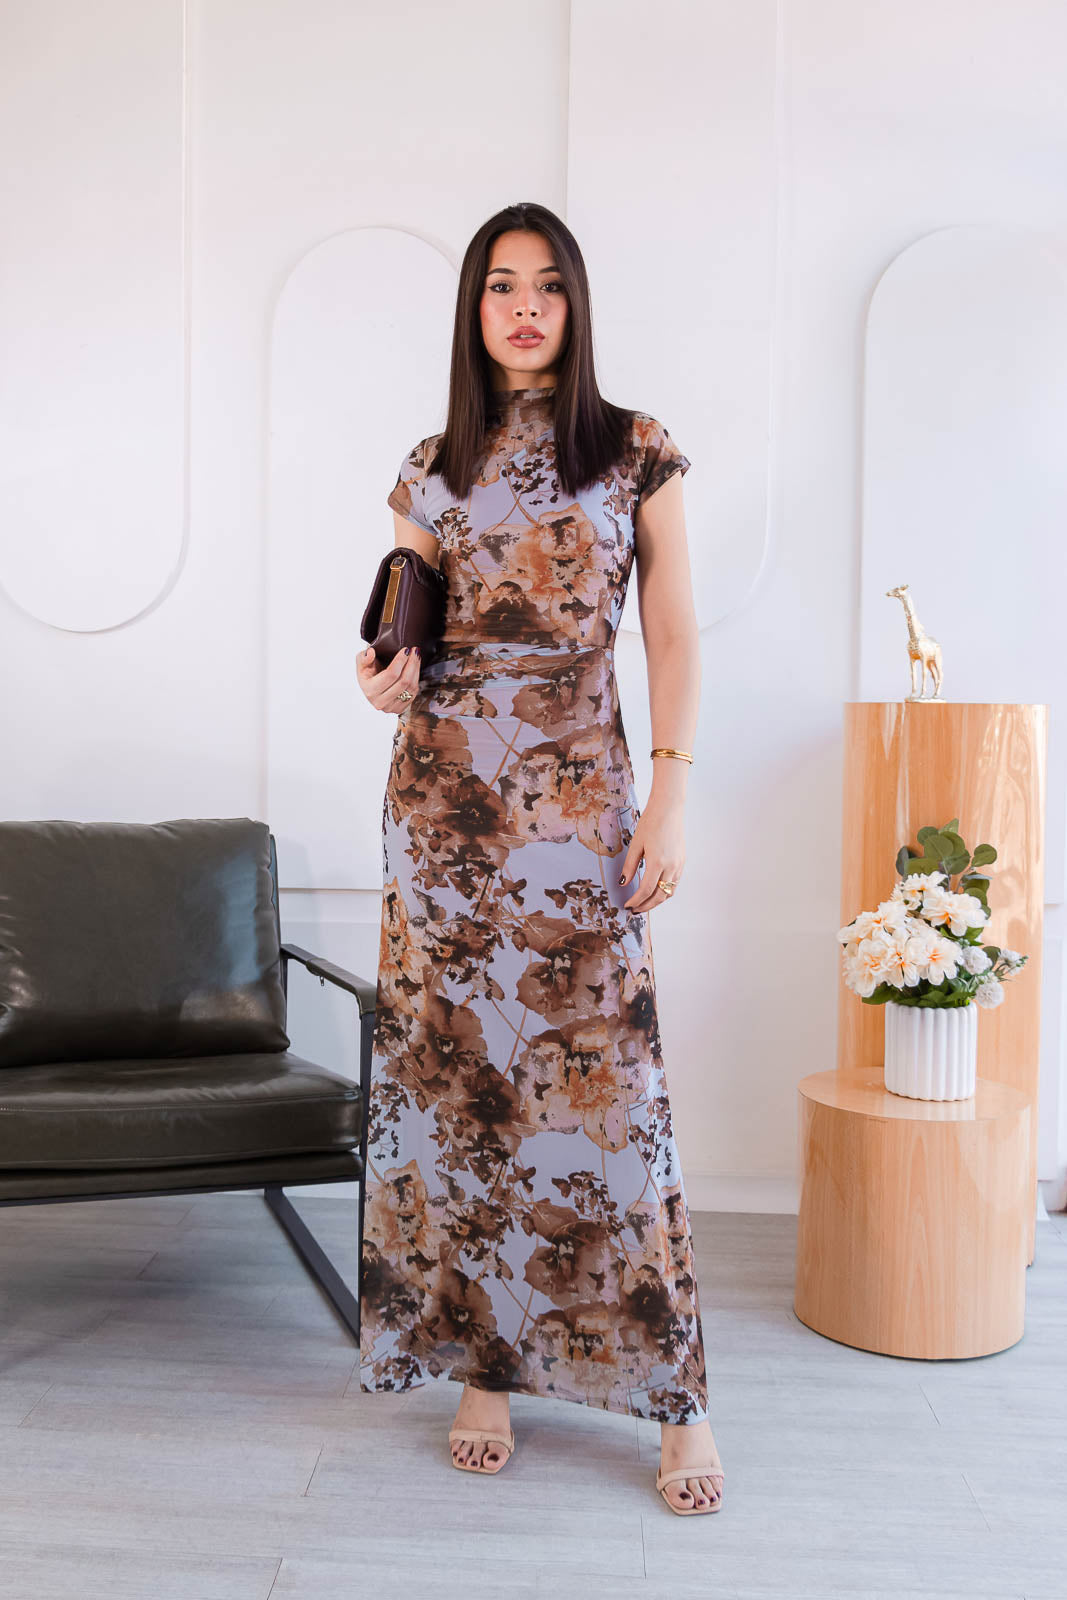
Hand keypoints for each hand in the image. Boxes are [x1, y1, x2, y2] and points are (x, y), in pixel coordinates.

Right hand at [357, 644, 421, 713]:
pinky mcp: (400, 709)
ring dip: (416, 669)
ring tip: (416, 656)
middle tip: (415, 651)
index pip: (391, 675)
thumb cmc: (368, 674)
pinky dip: (416, 678)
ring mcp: (391, 707)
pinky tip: (415, 668)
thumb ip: (364, 658)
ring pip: (411, 687)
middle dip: (412, 663)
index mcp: (370, 690)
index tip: (406, 650)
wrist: (373, 687)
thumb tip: (371, 652)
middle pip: (403, 681)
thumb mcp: (361, 663)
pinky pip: (414, 693)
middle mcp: (380, 702)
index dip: (400, 661)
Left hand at [618, 796, 685, 912]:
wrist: (669, 809)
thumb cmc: (651, 823)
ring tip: (644, 903)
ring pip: (669, 892)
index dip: (636, 901)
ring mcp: (679, 865)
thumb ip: (630, 866)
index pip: (646, 890)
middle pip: (659, 896)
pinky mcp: (682, 862)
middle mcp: (671, 866)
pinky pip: (674, 883)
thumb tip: (623, 883)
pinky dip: (664, 891)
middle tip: (635, 910)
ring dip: (656, 901)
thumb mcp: (636, 844)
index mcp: (658, 862)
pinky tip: (655, 890)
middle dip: (646, 906)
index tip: (628, 906)